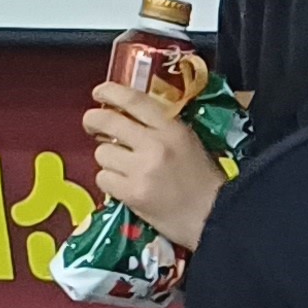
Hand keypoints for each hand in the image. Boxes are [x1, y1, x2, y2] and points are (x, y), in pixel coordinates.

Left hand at [81, 83, 226, 248]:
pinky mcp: (131, 193)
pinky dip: (111, 182)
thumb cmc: (204, 179)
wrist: (214, 216)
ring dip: (109, 159)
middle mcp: (155, 144)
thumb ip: (160, 127)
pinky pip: (103, 178)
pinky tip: (126, 186)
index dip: (109, 91)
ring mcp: (141, 170)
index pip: (133, 99)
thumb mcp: (189, 142)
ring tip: (124, 168)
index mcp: (172, 128)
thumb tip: (125, 116)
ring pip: (102, 153)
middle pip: (106, 120)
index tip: (99, 92)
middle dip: (93, 121)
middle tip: (93, 126)